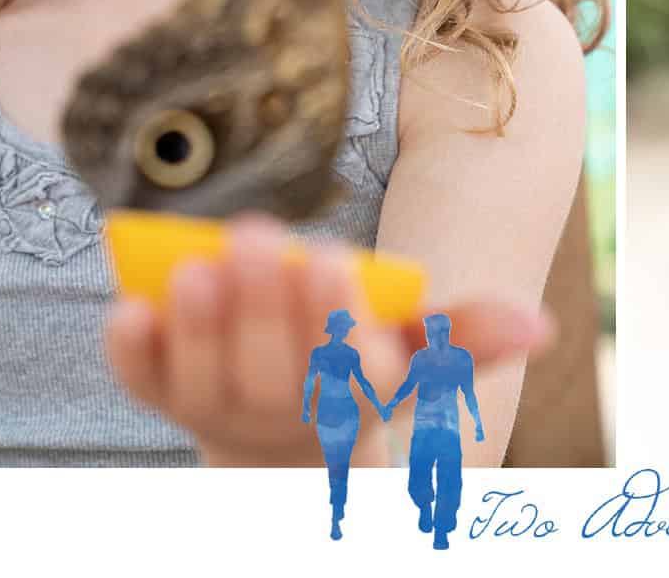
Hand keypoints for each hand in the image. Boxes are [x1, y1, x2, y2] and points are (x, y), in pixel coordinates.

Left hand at [103, 212, 552, 464]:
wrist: (281, 435)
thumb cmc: (358, 366)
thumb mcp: (415, 352)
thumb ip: (465, 333)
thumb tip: (542, 325)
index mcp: (357, 399)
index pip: (351, 372)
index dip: (336, 321)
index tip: (331, 262)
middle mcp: (287, 414)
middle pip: (275, 373)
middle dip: (264, 306)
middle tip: (256, 233)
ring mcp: (219, 412)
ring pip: (207, 383)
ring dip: (199, 328)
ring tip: (196, 266)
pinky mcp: (165, 398)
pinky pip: (144, 386)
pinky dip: (131, 353)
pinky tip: (125, 308)